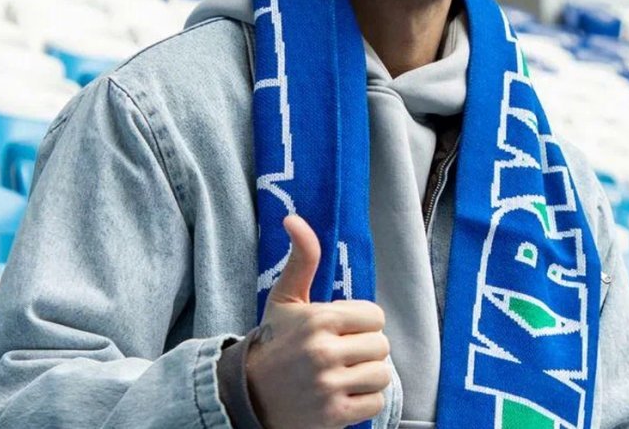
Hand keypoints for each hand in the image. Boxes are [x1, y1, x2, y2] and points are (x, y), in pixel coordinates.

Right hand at [246, 215, 390, 428]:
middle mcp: (324, 352)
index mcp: (319, 319)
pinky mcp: (333, 416)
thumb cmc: (274, 342)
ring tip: (343, 375)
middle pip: (381, 346)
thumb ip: (302, 258)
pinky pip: (375, 403)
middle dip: (365, 350)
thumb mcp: (285, 298)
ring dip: (367, 377)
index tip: (341, 331)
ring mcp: (328, 386)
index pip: (375, 316)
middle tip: (342, 355)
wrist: (247, 396)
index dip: (362, 324)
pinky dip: (364, 402)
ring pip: (381, 374)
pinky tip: (342, 395)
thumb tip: (293, 219)